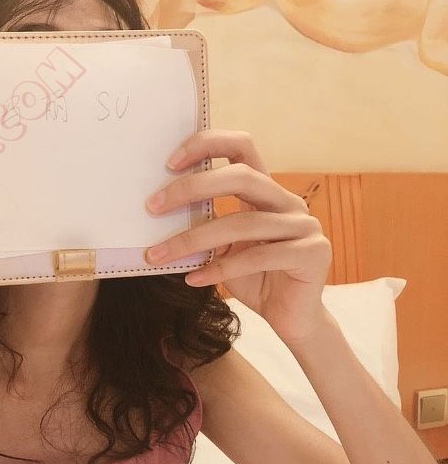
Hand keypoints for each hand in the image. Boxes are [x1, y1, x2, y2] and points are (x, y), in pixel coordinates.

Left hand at [143, 130, 332, 345]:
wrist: (291, 318)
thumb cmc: (252, 278)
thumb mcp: (221, 248)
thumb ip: (203, 226)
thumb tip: (155, 214)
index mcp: (266, 190)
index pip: (241, 147)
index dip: (207, 145)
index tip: (169, 163)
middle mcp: (288, 201)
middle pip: (241, 177)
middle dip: (192, 188)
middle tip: (152, 207)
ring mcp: (304, 226)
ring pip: (243, 223)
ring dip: (193, 239)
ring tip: (158, 255)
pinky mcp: (312, 254)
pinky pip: (257, 258)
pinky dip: (219, 269)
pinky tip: (193, 279)